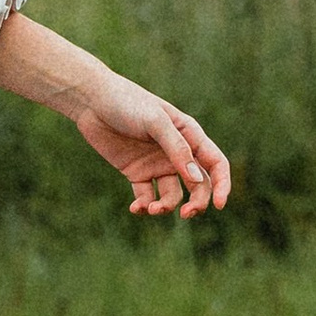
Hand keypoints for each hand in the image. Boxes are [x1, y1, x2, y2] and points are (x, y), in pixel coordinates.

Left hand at [67, 69, 229, 217]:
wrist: (92, 101)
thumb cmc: (128, 103)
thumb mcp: (155, 122)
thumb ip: (177, 149)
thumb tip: (197, 179)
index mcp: (190, 136)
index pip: (215, 164)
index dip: (222, 185)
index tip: (219, 205)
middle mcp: (177, 152)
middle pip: (198, 185)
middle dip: (197, 203)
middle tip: (186, 214)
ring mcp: (156, 164)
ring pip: (172, 195)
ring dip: (166, 206)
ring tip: (151, 208)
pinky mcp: (136, 172)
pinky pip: (146, 196)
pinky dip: (144, 205)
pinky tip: (136, 208)